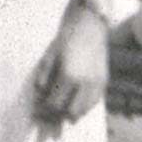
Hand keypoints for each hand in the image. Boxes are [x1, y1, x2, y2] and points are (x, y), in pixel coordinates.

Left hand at [32, 6, 108, 138]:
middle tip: (47, 116)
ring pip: (83, 111)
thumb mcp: (49, 56)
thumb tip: (39, 95)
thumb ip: (44, 78)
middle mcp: (85, 83)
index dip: (45, 111)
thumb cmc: (67, 37)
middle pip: (69, 112)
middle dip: (57, 116)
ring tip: (61, 112)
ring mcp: (97, 83)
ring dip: (71, 114)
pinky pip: (93, 103)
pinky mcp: (104, 81)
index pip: (55, 104)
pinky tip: (75, 105)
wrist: (90, 25)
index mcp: (69, 76)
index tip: (37, 113)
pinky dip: (83, 107)